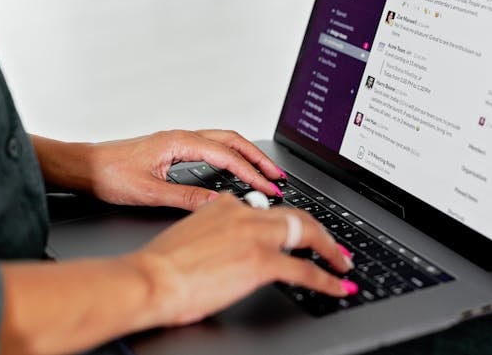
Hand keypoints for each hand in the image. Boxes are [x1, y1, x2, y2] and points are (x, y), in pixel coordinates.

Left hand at [33, 130, 286, 210]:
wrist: (83, 167)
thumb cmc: (108, 175)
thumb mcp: (149, 192)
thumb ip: (186, 198)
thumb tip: (217, 204)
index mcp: (179, 143)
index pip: (227, 156)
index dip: (252, 173)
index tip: (268, 187)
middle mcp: (182, 137)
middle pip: (233, 141)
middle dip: (258, 158)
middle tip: (278, 176)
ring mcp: (179, 142)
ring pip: (224, 142)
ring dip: (247, 155)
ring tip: (264, 171)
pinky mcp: (174, 149)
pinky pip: (213, 147)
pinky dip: (231, 156)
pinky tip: (235, 169)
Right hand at [127, 194, 356, 325]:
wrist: (149, 279)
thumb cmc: (161, 266)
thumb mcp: (191, 234)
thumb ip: (215, 230)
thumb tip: (229, 243)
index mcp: (227, 205)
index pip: (269, 209)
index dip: (291, 221)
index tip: (300, 230)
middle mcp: (245, 214)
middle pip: (297, 217)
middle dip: (321, 233)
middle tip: (334, 247)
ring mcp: (256, 236)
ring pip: (308, 235)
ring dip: (331, 251)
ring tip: (342, 263)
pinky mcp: (261, 261)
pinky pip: (305, 270)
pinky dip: (327, 279)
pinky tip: (337, 286)